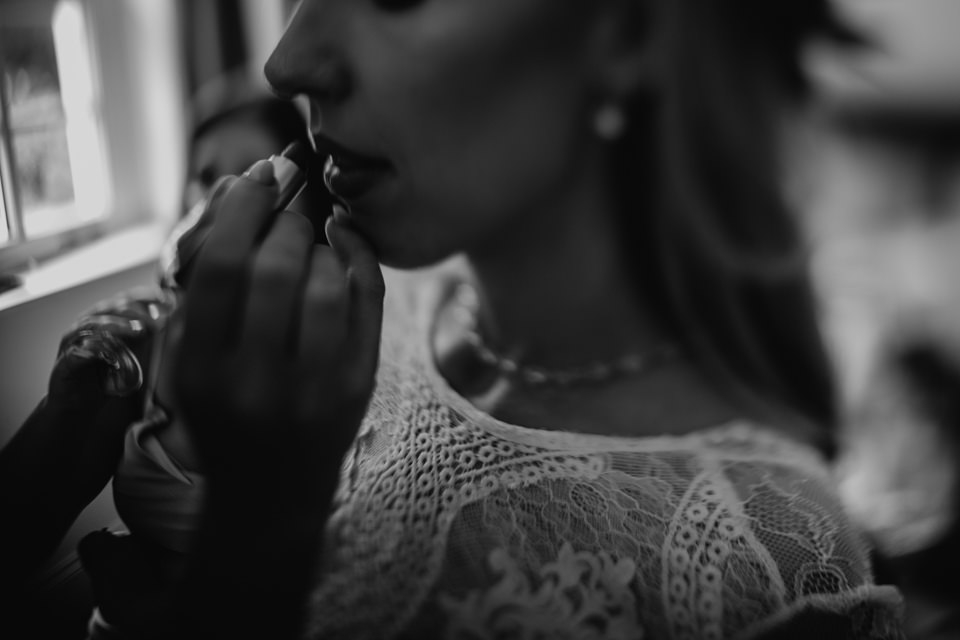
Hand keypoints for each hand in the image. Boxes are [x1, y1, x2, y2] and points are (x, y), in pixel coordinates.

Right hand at [51, 288, 174, 409]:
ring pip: (92, 324)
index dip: (144, 297)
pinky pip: (78, 351)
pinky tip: (112, 351)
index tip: (166, 299)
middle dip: (134, 309)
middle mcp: (85, 327)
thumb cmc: (105, 379)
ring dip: (117, 324)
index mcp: (102, 321)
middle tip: (156, 316)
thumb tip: (171, 324)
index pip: (123, 301)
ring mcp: (72, 342)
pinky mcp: (64, 362)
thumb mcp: (131, 356)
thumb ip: (145, 341)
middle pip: (109, 308)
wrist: (76, 407)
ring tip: (138, 329)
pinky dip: (96, 349)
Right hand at [170, 160, 384, 504]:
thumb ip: (201, 285)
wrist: (272, 488)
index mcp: (204, 368)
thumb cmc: (223, 409)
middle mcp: (259, 379)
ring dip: (320, 245)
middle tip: (286, 214)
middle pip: (277, 268)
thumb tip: (236, 193)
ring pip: (328, 284)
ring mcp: (316, 386)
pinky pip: (369, 302)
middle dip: (285, 223)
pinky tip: (345, 241)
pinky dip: (360, 257)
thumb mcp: (189, 358)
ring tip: (309, 243)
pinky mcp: (360, 384)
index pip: (222, 269)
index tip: (256, 178)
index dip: (242, 209)